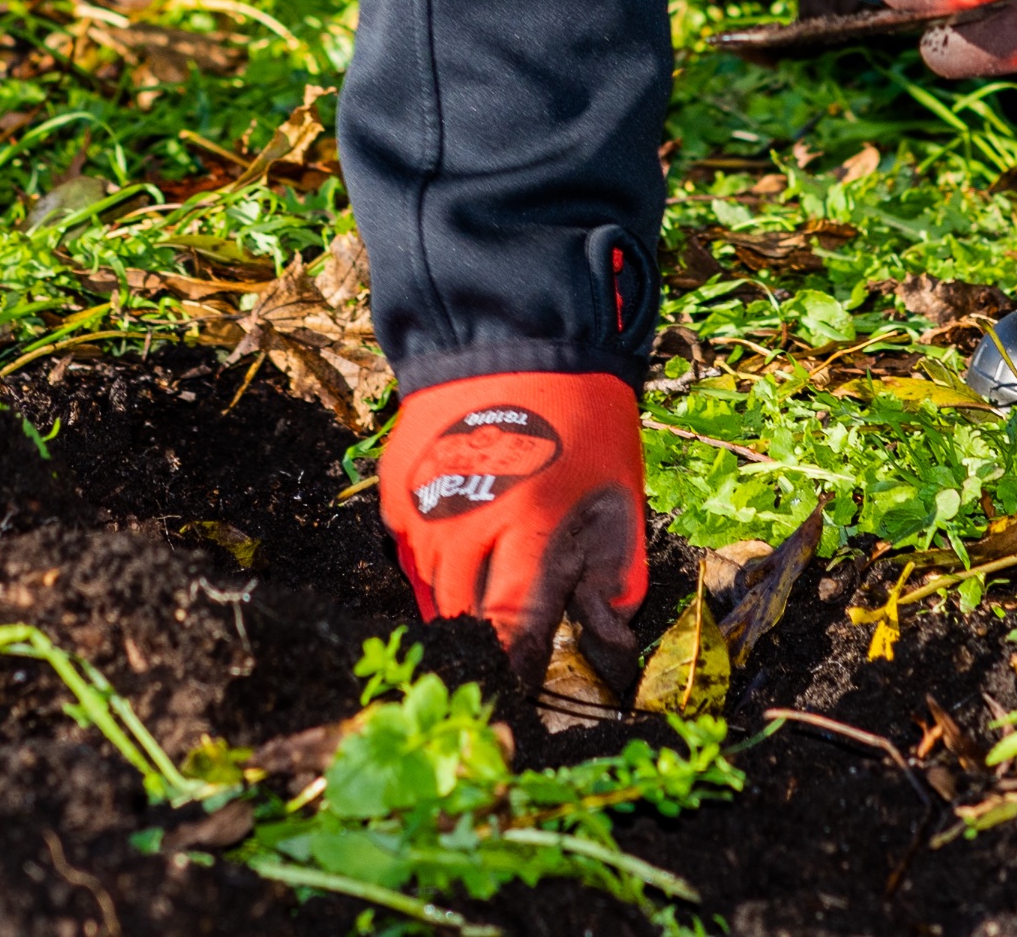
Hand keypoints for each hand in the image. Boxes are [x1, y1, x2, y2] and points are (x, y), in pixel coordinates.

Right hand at [378, 373, 648, 681]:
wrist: (517, 333)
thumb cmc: (581, 417)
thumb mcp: (620, 492)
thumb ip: (618, 573)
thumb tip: (612, 641)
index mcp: (529, 529)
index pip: (508, 632)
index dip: (515, 666)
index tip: (525, 682)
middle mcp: (465, 524)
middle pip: (463, 616)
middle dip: (487, 635)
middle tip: (508, 636)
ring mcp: (424, 504)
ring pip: (432, 586)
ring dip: (459, 597)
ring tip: (487, 585)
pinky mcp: (396, 485)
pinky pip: (406, 550)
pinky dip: (429, 561)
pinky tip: (457, 548)